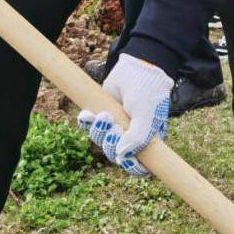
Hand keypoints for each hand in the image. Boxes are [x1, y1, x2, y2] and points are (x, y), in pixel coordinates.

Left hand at [77, 55, 172, 176]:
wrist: (136, 66)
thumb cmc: (148, 92)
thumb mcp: (147, 116)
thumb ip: (137, 138)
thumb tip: (122, 156)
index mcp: (148, 141)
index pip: (140, 166)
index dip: (132, 167)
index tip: (125, 159)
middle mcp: (131, 136)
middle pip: (116, 155)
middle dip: (111, 144)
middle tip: (113, 128)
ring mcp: (115, 126)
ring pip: (101, 142)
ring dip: (98, 132)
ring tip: (103, 114)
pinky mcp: (101, 114)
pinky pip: (89, 127)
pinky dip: (86, 123)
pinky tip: (86, 113)